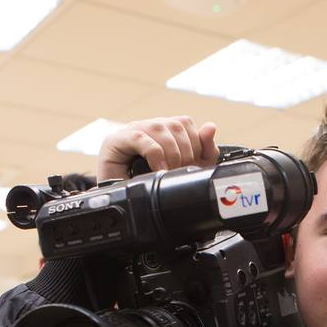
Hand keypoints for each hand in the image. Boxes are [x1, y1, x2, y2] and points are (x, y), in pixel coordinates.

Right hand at [97, 116, 218, 180]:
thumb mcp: (184, 171)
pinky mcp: (116, 140)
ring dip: (171, 153)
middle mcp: (148, 127)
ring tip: (169, 172)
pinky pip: (139, 137)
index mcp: (164, 131)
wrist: (122, 203)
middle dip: (185, 151)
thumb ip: (203, 152)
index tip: (194, 165)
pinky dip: (154, 153)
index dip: (195, 143)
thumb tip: (211, 127)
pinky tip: (157, 169)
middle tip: (181, 172)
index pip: (185, 123)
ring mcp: (132, 131)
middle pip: (175, 125)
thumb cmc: (148, 185)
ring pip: (159, 128)